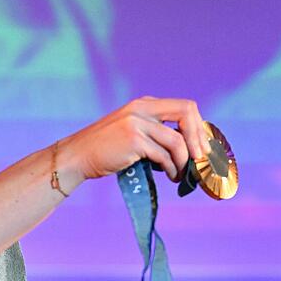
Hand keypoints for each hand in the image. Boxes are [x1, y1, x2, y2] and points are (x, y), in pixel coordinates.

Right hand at [61, 97, 211, 181]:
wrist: (78, 156)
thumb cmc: (106, 148)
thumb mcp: (132, 130)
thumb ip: (155, 131)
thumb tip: (189, 147)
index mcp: (144, 104)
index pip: (184, 106)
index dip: (198, 127)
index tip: (202, 147)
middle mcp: (142, 108)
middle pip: (186, 113)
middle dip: (198, 138)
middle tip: (201, 159)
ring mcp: (137, 123)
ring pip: (177, 141)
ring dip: (184, 162)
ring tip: (181, 175)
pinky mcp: (133, 140)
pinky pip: (164, 156)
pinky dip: (172, 169)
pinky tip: (170, 177)